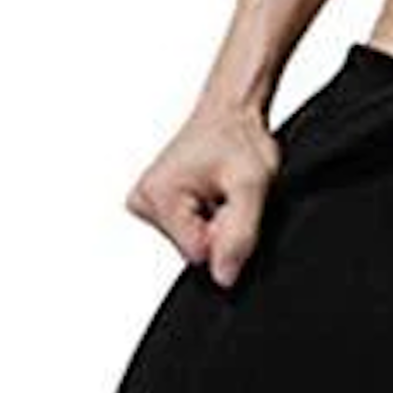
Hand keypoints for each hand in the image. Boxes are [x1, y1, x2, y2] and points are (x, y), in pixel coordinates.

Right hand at [125, 96, 281, 288]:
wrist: (230, 114)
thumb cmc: (238, 139)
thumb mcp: (250, 187)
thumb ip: (239, 235)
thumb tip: (224, 277)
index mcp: (157, 196)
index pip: (199, 255)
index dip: (225, 237)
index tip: (230, 204)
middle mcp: (142, 200)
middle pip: (193, 251)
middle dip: (218, 230)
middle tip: (227, 196)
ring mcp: (145, 204)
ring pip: (192, 243)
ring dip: (213, 223)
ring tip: (219, 191)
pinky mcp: (155, 206)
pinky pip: (188, 232)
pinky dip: (205, 218)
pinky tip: (209, 193)